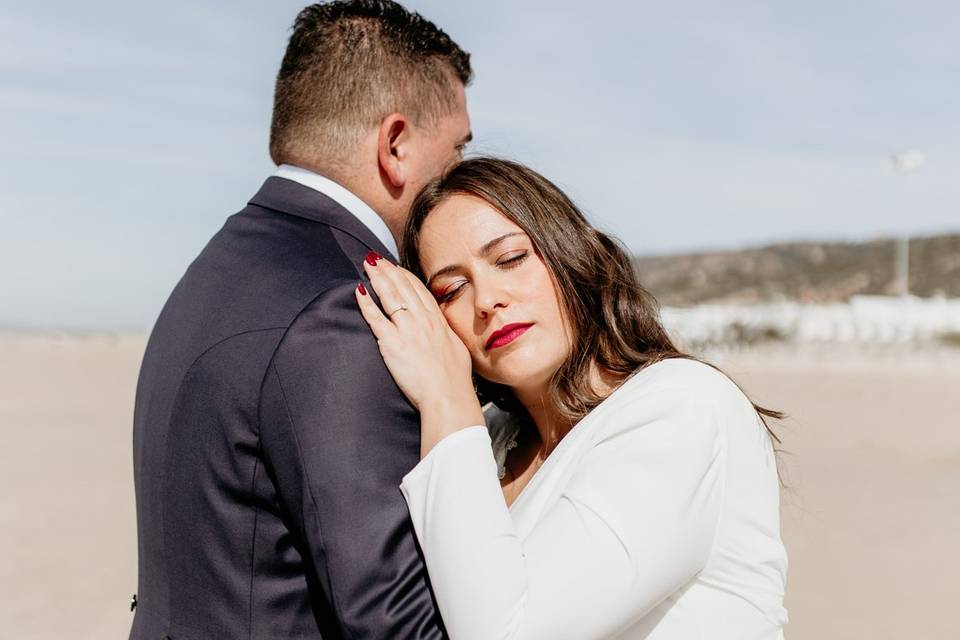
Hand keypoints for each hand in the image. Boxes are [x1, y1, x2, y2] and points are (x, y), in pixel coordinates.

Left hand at [355, 252, 483, 456]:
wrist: (448, 395)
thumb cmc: (454, 380)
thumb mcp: (456, 349)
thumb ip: (446, 335)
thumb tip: (442, 329)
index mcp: (437, 322)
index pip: (419, 291)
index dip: (405, 276)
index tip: (396, 267)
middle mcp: (422, 321)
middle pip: (403, 287)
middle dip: (388, 270)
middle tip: (377, 258)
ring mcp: (407, 330)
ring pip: (390, 296)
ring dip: (378, 278)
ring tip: (368, 265)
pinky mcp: (392, 343)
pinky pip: (376, 318)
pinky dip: (366, 303)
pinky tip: (359, 292)